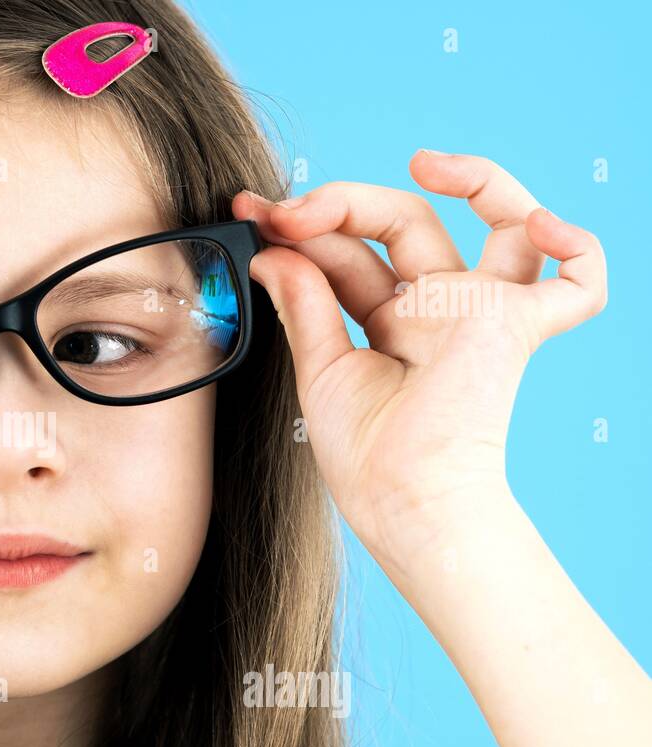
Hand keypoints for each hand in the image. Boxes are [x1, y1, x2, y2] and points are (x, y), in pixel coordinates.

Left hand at [231, 151, 606, 568]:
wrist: (399, 498)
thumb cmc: (364, 454)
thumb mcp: (320, 366)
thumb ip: (305, 302)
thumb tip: (272, 248)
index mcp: (389, 319)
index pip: (349, 250)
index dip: (302, 225)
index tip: (252, 214)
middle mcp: (438, 308)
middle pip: (402, 222)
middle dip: (340, 205)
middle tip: (286, 212)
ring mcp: (479, 312)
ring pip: (500, 223)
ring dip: (473, 178)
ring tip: (424, 163)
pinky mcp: (517, 327)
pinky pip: (579, 284)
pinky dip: (577, 247)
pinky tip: (540, 222)